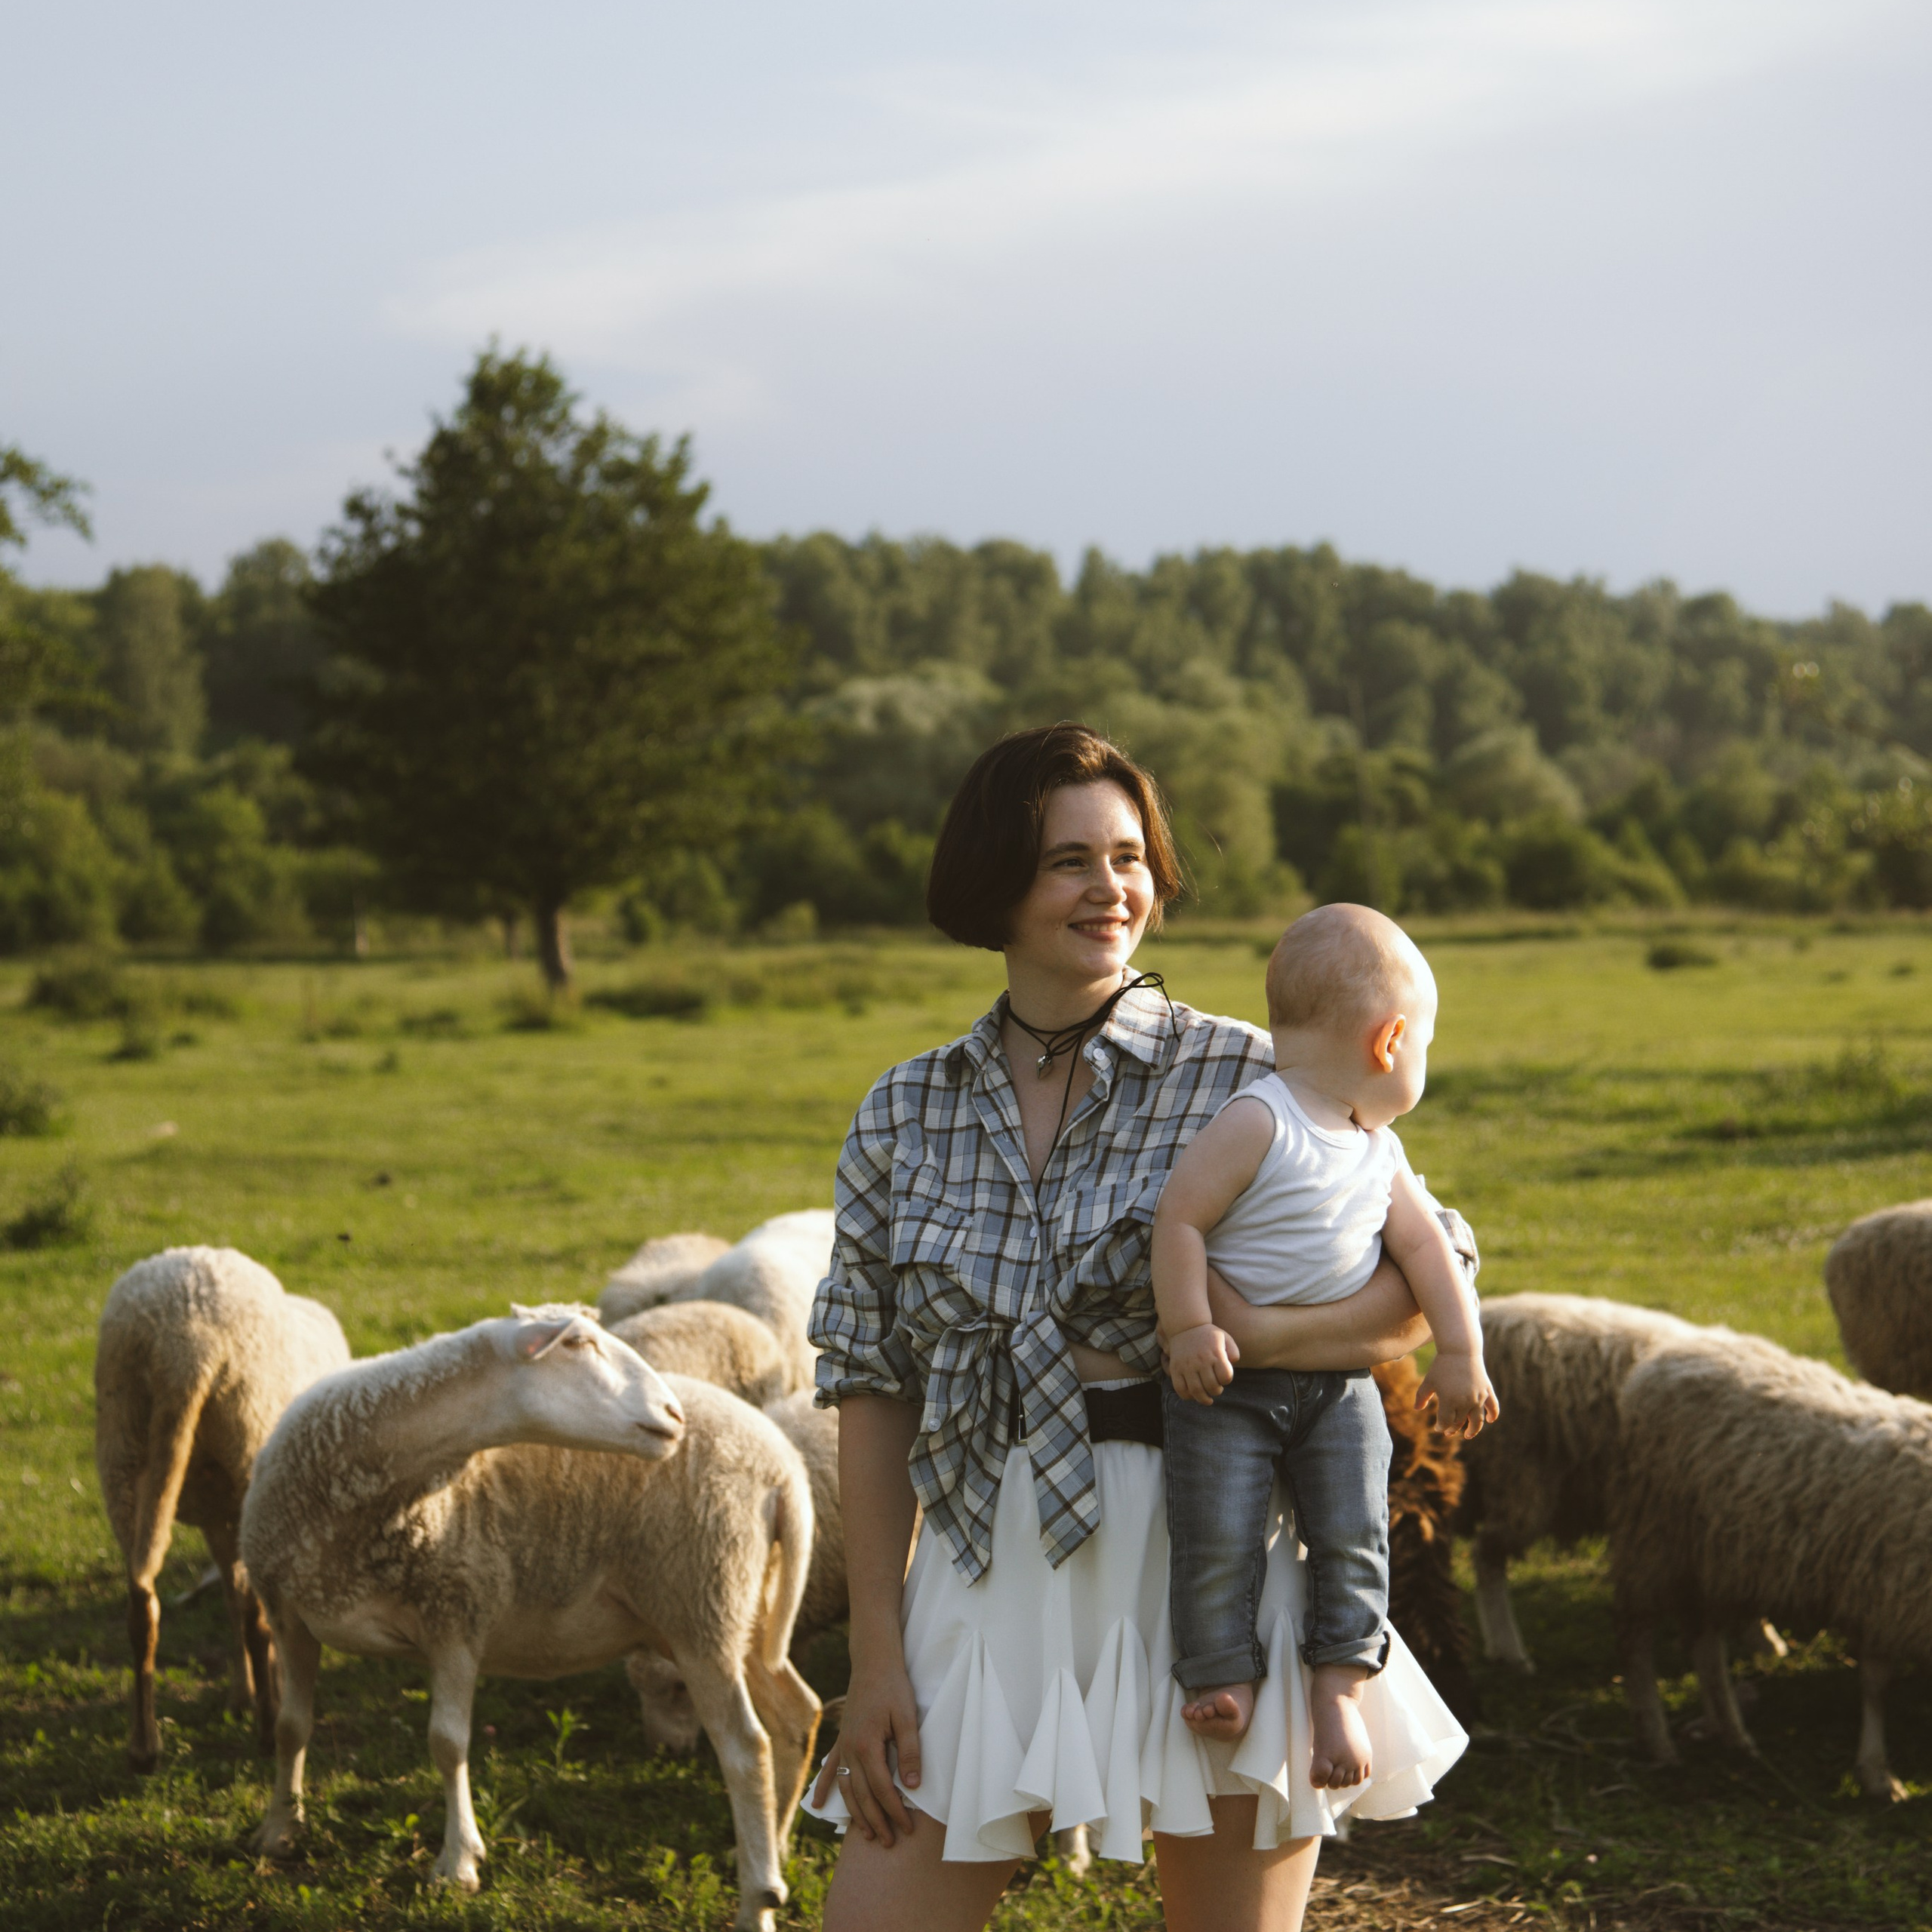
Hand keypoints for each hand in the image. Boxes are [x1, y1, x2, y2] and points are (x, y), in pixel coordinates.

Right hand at [808, 1651, 922, 1846]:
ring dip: (856, 1812)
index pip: (881, 1789)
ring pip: (846, 1788)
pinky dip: (824, 1788)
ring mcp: (843, 1745)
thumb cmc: (893, 1687)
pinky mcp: (841, 1739)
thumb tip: (912, 1785)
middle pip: (862, 1795)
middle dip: (877, 1820)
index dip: (894, 1810)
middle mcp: (850, 1749)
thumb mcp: (907, 1716)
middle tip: (890, 1841)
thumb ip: (909, 1751)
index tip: (907, 1827)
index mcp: (867, 1745)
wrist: (873, 1662)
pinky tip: (818, 1804)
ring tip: (868, 1833)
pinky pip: (830, 1769)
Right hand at [1166, 1322, 1238, 1404]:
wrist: (1184, 1326)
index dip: (1226, 1380)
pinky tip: (1193, 1394)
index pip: (1226, 1376)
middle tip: (1216, 1389)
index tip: (1223, 1377)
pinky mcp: (1175, 1369)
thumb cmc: (1208, 1335)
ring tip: (1207, 1398)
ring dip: (1204, 1399)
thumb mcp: (1225, 1337)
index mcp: (1215, 1353)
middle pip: (1212, 1386)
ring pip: (1196, 1391)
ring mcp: (1187, 1365)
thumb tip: (1234, 1363)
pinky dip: (1188, 1396)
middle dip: (1216, 1391)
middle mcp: (1201, 1360)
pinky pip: (1180, 1389)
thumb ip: (1233, 1351)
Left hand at [1416, 1348, 1499, 1439]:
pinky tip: (1490, 1420)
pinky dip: (1493, 1415)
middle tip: (1448, 1432)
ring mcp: (1478, 1397)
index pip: (1445, 1422)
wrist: (1460, 1350)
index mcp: (1449, 1401)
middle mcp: (1465, 1402)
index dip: (1441, 1427)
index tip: (1437, 1427)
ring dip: (1473, 1430)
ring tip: (1467, 1435)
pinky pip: (1493, 1407)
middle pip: (1459, 1422)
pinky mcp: (1487, 1391)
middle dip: (1453, 1429)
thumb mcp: (1429, 1381)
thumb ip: (1422, 1396)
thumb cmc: (1441, 1366)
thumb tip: (1416, 1409)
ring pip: (1477, 1420)